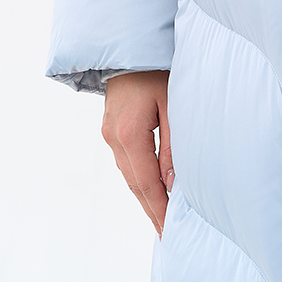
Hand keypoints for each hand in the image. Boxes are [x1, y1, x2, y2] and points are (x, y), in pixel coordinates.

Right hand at [101, 70, 173, 236]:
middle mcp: (114, 138)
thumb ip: (172, 145)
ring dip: (145, 196)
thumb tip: (172, 184)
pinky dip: (139, 179)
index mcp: (129, 133)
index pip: (146, 182)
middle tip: (167, 234)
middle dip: (151, 210)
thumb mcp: (173, 103)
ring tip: (162, 218)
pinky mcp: (110, 129)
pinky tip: (151, 190)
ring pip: (128, 174)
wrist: (130, 47)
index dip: (159, 208)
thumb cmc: (156, 69)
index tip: (169, 230)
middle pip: (134, 184)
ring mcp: (108, 134)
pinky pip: (125, 162)